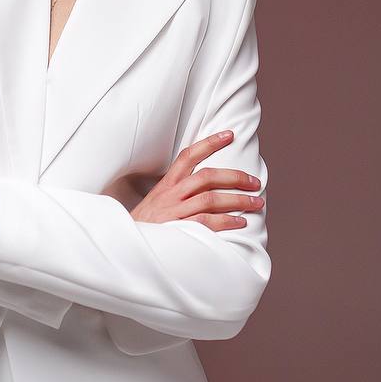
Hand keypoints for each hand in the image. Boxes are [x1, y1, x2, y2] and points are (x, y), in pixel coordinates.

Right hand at [130, 130, 263, 230]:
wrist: (124, 246)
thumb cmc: (144, 227)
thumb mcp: (156, 204)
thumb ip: (176, 195)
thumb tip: (203, 191)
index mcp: (166, 186)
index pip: (188, 156)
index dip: (209, 143)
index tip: (229, 135)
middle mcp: (171, 195)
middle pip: (207, 176)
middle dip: (235, 177)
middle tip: (255, 182)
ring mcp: (174, 211)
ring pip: (211, 198)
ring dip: (238, 200)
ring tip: (256, 202)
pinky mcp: (177, 229)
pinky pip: (206, 222)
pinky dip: (226, 221)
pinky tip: (240, 222)